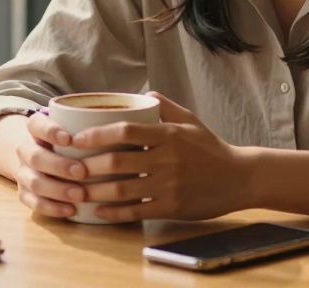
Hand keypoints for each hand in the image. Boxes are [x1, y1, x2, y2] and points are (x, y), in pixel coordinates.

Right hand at [11, 112, 89, 218]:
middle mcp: (26, 150)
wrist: (44, 160)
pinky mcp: (25, 193)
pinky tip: (71, 210)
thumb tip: (125, 128)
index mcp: (37, 130)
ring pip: (34, 182)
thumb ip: (92, 128)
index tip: (69, 139)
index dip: (50, 131)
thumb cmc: (70, 143)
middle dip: (59, 165)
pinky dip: (53, 208)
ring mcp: (23, 173)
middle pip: (35, 156)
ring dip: (57, 189)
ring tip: (80, 195)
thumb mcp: (77, 131)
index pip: (36, 124)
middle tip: (82, 172)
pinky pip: (34, 203)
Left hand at [72, 92, 247, 221]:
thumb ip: (164, 106)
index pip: (125, 130)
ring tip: (75, 191)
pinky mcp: (172, 207)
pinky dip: (114, 212)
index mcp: (168, 134)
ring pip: (122, 189)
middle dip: (88, 166)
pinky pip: (137, 211)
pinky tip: (98, 211)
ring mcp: (169, 185)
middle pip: (117, 162)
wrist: (240, 178)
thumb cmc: (211, 147)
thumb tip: (141, 94)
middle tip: (68, 168)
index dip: (96, 135)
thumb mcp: (190, 120)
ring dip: (95, 192)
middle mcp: (166, 159)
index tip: (76, 139)